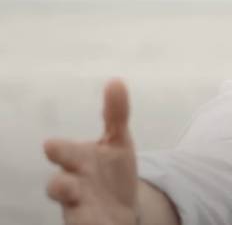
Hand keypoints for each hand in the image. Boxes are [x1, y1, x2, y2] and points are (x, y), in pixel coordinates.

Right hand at [44, 79, 138, 224]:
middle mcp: (72, 185)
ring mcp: (79, 209)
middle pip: (59, 187)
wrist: (120, 207)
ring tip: (84, 214)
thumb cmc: (112, 169)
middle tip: (67, 186)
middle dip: (61, 186)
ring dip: (78, 215)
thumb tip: (116, 80)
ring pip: (71, 213)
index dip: (59, 150)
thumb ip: (116, 114)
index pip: (64, 153)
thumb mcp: (118, 141)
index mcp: (78, 160)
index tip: (51, 145)